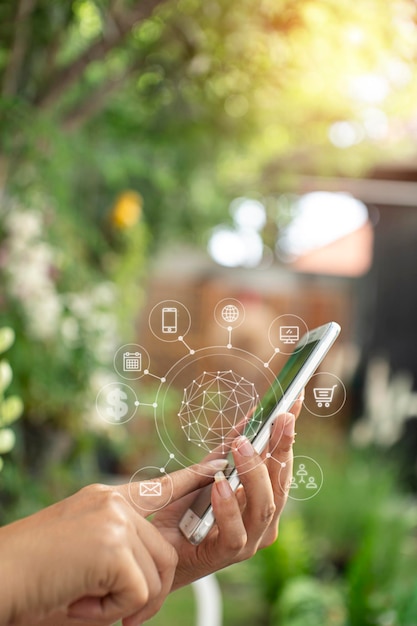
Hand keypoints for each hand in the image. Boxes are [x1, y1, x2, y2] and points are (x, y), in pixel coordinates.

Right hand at [0, 484, 177, 625]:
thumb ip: (117, 548)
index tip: (218, 466)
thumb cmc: (31, 576)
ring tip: (86, 603)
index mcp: (105, 500)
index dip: (193, 478)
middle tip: (124, 615)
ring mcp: (113, 521)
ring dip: (127, 603)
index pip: (160, 486)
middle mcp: (113, 504)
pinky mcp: (112, 547)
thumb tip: (149, 578)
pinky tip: (81, 602)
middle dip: (150, 590)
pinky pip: (138, 592)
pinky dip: (112, 611)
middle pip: (164, 550)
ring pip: (156, 574)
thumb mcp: (81, 551)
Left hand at [116, 398, 301, 591]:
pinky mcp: (226, 554)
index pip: (282, 464)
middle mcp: (263, 520)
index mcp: (263, 500)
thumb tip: (251, 416)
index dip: (288, 434)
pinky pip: (235, 532)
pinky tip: (220, 485)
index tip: (293, 404)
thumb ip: (228, 449)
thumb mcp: (209, 471)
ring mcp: (249, 539)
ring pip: (264, 507)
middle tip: (278, 418)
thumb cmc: (185, 511)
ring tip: (242, 446)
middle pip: (280, 483)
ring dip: (254, 473)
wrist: (156, 549)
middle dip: (281, 448)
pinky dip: (228, 507)